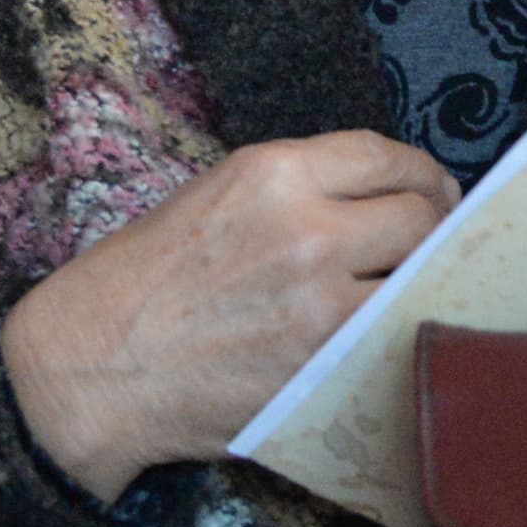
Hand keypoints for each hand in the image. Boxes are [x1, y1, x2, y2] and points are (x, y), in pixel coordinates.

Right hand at [3, 130, 458, 504]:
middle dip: (434, 232)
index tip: (433, 192)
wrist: (92, 365)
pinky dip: (400, 338)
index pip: (386, 157)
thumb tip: (382, 202)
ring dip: (424, 288)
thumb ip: (300, 192)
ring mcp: (322, 306)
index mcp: (273, 172)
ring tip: (417, 293)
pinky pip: (394, 341)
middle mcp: (307, 230)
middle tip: (434, 248)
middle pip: (420, 218)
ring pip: (419, 284)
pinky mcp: (323, 369)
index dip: (422, 175)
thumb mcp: (218, 197)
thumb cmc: (146, 280)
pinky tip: (394, 337)